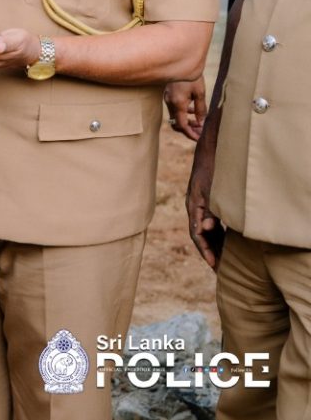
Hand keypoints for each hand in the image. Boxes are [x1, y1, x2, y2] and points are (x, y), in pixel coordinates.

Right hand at [165, 78, 206, 140]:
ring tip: (199, 123)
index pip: (182, 125)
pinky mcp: (168, 95)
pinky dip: (183, 113)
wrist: (179, 60)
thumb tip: (201, 123)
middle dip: (189, 130)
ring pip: (176, 116)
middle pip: (177, 123)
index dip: (190, 134)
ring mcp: (167, 99)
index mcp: (178, 103)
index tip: (199, 139)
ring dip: (187, 122)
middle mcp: (170, 102)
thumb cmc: (191, 75)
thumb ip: (201, 109)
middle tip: (201, 133)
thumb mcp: (199, 92)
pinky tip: (193, 110)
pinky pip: (174, 109)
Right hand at [186, 138, 221, 269]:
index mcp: (193, 206)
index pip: (197, 234)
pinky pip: (209, 222)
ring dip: (213, 243)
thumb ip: (209, 210)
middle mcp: (194, 207)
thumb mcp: (212, 191)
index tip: (214, 265)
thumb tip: (206, 228)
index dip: (205, 250)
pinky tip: (225, 239)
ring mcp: (199, 205)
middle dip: (209, 251)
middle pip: (200, 235)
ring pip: (205, 229)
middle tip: (219, 269)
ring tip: (223, 259)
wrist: (211, 150)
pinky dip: (216, 233)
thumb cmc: (213, 170)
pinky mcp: (205, 201)